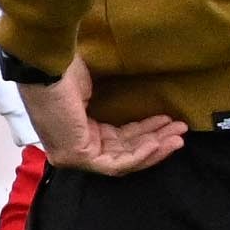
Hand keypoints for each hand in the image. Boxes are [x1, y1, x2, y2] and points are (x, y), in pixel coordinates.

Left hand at [25, 62, 184, 176]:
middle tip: (180, 130)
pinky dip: (141, 154)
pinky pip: (117, 163)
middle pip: (123, 151)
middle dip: (156, 140)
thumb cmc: (64, 69)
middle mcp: (74, 147)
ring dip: (154, 148)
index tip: (168, 121)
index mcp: (77, 130)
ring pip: (124, 160)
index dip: (145, 131)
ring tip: (178, 137)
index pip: (116, 141)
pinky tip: (159, 142)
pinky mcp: (79, 156)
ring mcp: (74, 155)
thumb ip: (110, 103)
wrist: (48, 65)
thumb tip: (134, 99)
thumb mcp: (92, 89)